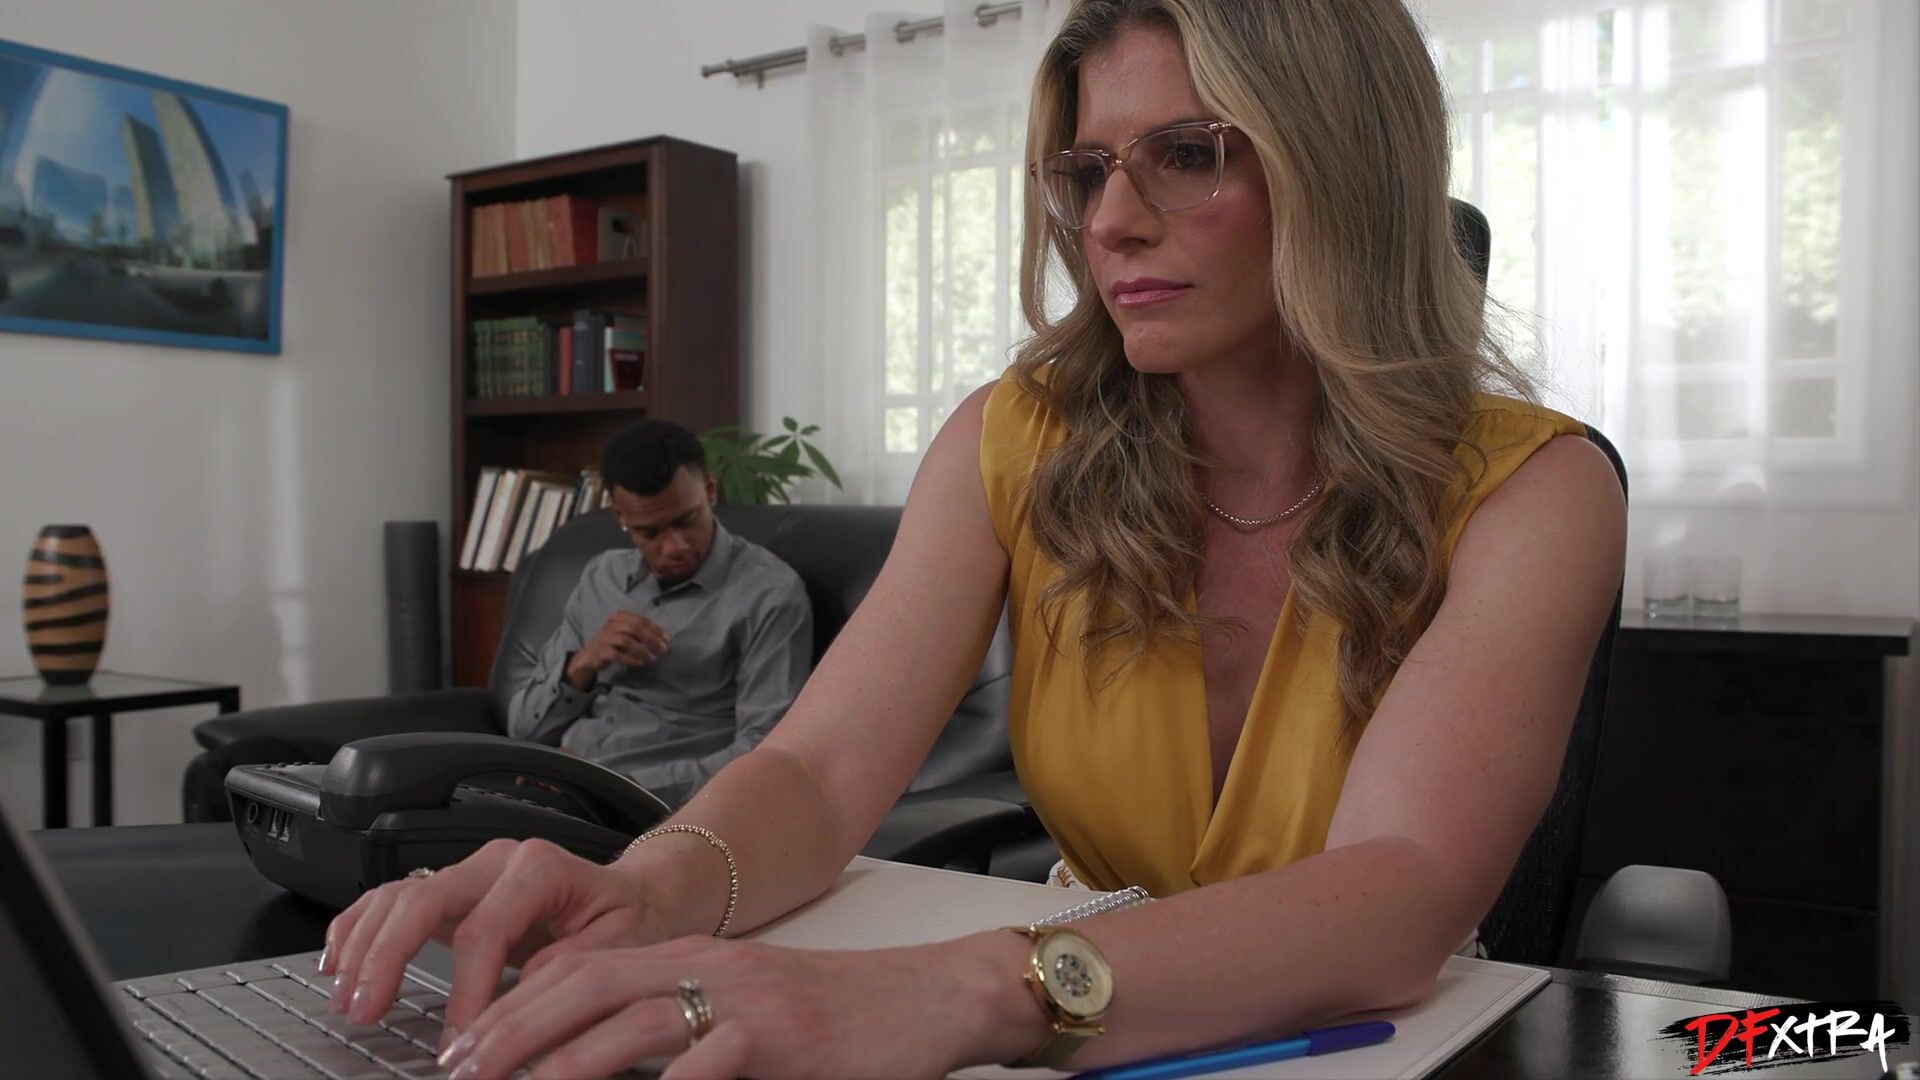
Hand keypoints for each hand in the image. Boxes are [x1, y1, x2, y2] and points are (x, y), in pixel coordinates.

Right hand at [318, 838, 667, 1045]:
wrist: (636, 898)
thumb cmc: (629, 922)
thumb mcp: (618, 948)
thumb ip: (570, 970)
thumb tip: (520, 1003)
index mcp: (541, 868)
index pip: (485, 929)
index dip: (465, 990)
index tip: (460, 1040)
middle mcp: (498, 862)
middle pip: (424, 899)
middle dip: (387, 957)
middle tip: (367, 1011)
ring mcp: (470, 874)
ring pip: (398, 895)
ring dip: (364, 947)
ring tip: (349, 999)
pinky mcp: (452, 893)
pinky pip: (391, 899)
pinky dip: (358, 927)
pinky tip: (338, 960)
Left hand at [435, 937, 1024, 1079]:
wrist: (934, 999)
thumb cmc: (842, 1020)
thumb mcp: (750, 1013)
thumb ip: (682, 1032)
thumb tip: (601, 1060)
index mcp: (698, 960)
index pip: (586, 971)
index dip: (517, 1005)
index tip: (463, 1046)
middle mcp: (715, 970)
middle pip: (593, 986)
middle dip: (516, 1028)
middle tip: (460, 1068)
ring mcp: (751, 1003)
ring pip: (638, 1021)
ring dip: (566, 1059)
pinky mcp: (789, 1039)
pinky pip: (714, 1059)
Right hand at [566, 612, 670, 687]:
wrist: (589, 657)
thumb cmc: (612, 644)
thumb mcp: (626, 634)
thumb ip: (641, 633)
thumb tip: (665, 639)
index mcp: (619, 616)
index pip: (641, 620)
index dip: (656, 629)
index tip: (667, 639)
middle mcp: (611, 624)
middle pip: (635, 628)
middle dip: (651, 639)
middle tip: (663, 650)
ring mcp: (605, 637)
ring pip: (627, 640)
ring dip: (642, 650)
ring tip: (652, 659)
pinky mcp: (601, 651)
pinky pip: (618, 654)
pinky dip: (631, 659)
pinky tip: (640, 663)